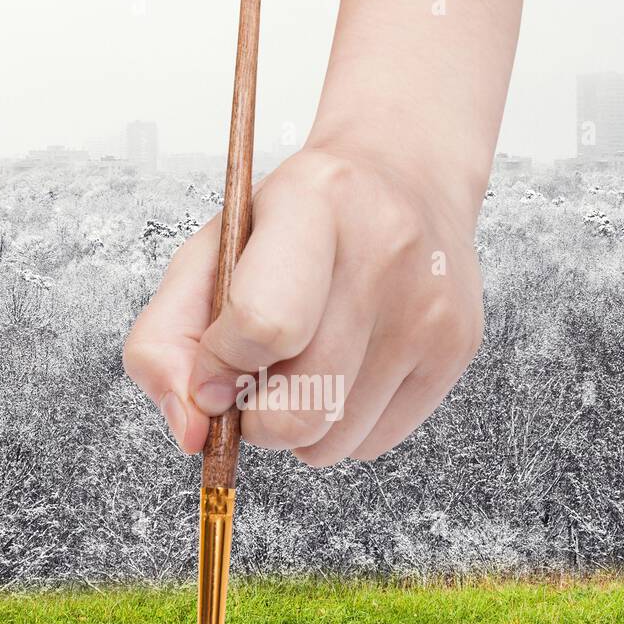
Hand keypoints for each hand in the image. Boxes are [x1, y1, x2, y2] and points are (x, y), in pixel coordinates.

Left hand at [124, 146, 482, 466]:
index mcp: (313, 202)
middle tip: (252, 381)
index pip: (263, 326)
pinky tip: (345, 371)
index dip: (219, 367)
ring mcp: (431, 306)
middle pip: (299, 410)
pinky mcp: (458, 347)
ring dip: (297, 427)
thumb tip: (190, 433)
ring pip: (333, 442)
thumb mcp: (210, 254)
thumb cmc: (293, 224)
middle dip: (253, 419)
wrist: (405, 178)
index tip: (214, 363)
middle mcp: (386, 252)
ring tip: (302, 367)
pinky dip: (341, 427)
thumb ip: (165, 340)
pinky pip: (371, 445)